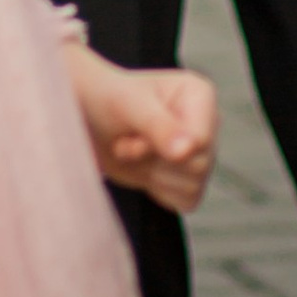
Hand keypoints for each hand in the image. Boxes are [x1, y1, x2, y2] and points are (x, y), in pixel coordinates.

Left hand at [66, 41, 218, 214]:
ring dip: (153, 174)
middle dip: (154, 160)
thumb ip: (158, 125)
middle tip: (128, 142)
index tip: (134, 134)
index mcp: (200, 95)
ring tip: (134, 150)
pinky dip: (158, 190)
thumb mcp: (128, 105)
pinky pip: (186, 201)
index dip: (163, 146)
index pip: (201, 140)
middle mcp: (206, 123)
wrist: (90, 119)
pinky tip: (143, 167)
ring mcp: (200, 152)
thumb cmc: (107, 99)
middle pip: (199, 166)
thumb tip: (186, 151)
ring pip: (193, 186)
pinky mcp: (189, 179)